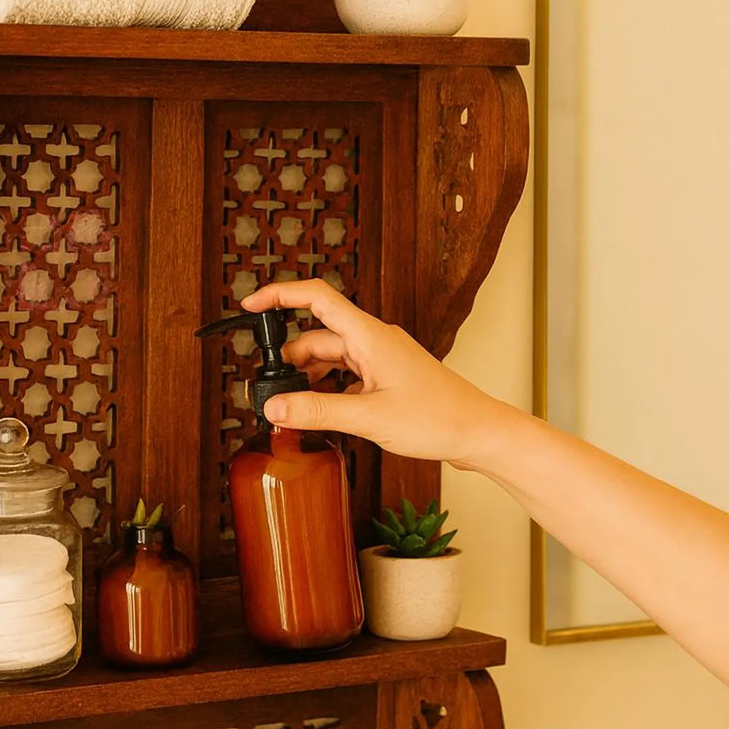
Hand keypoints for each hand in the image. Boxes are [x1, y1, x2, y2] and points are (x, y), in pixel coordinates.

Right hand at [242, 280, 501, 467]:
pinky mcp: (387, 376)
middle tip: (270, 390)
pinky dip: (329, 389)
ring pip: (331, 357)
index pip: (316, 297)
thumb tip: (274, 407)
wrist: (478, 432)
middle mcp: (374, 339)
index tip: (250, 305)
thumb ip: (317, 411)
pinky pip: (347, 374)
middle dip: (290, 359)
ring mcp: (382, 357)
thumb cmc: (437, 417)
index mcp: (369, 335)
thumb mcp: (368, 417)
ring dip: (309, 378)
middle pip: (317, 335)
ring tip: (294, 408)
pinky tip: (323, 413)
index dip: (279, 296)